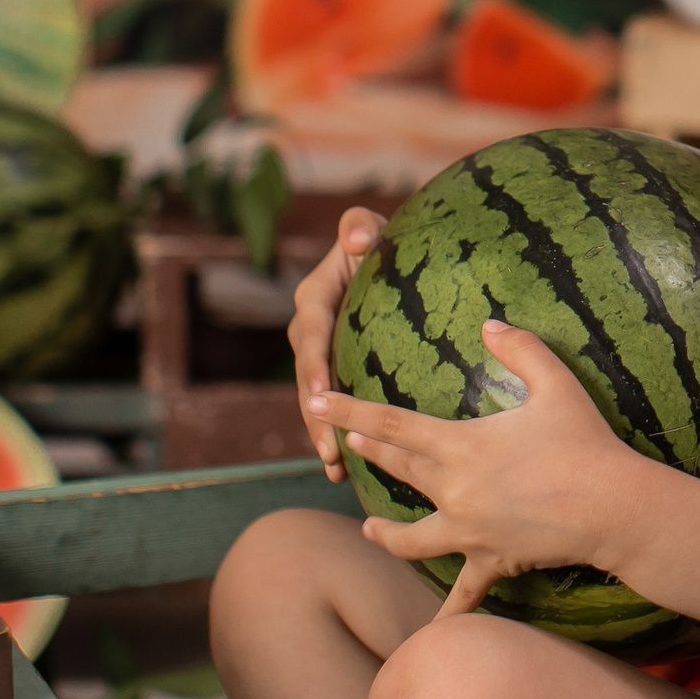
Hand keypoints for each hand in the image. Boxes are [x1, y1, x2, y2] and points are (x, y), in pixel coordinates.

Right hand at [291, 205, 386, 478]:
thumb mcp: (371, 227)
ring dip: (323, 434)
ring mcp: (321, 355)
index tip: (320, 393)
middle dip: (316, 416)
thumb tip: (357, 239)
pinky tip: (347, 470)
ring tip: (335, 469)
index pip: (311, 335)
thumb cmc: (383, 239)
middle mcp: (310, 330)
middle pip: (308, 379)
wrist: (391, 259)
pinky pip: (332, 404)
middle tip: (330, 451)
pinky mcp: (336, 372)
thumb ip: (360, 228)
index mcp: (314, 298)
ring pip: (316, 400)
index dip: (313, 365)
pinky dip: (337, 432)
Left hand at [310, 320, 643, 618]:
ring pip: (410, 538)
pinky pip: (463, 594)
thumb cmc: (585, 441)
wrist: (612, 506)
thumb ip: (521, 348)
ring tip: (369, 528)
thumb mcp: (556, 384)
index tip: (316, 403)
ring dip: (385, 533)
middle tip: (348, 442)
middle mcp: (455, 491)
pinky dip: (447, 613)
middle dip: (370, 454)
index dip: (350, 412)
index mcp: (462, 446)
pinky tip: (429, 634)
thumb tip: (490, 324)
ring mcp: (469, 532)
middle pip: (399, 471)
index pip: (392, 425)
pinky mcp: (492, 561)